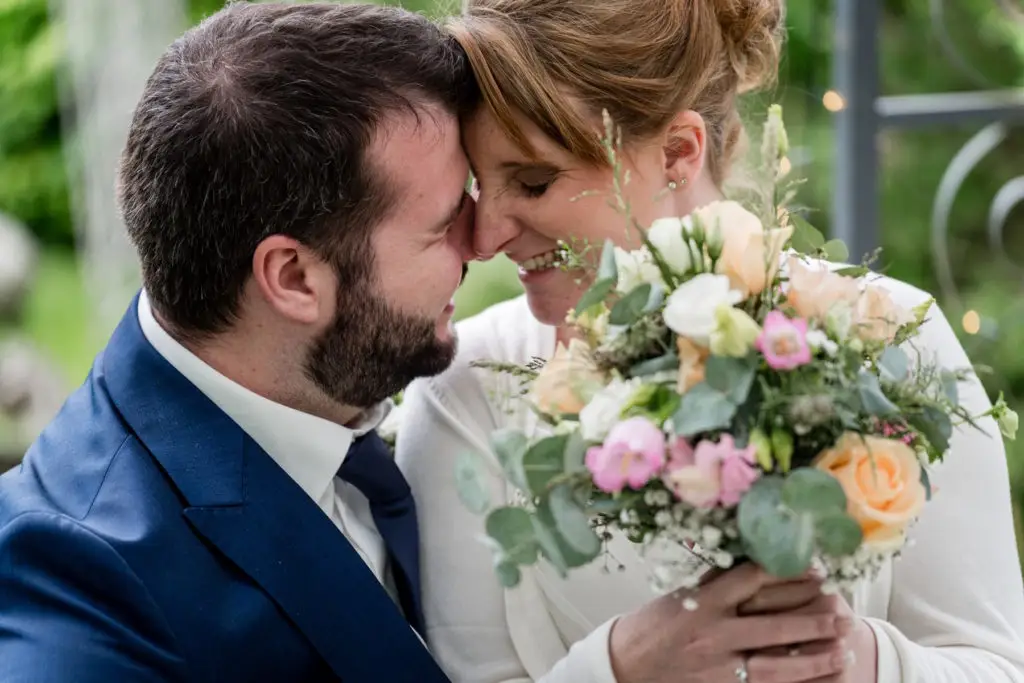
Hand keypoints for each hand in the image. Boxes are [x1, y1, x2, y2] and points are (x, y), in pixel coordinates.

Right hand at [609, 563, 853, 682]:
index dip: (787, 573)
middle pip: (773, 628)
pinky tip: (818, 678)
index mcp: (702, 601)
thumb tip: (759, 564)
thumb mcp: (684, 594)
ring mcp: (718, 666)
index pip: (752, 581)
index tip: (815, 570)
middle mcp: (712, 633)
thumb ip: (720, 583)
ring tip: (843, 649)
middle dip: (813, 622)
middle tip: (842, 613)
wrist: (626, 664)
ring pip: (776, 666)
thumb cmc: (654, 624)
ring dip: (814, 658)